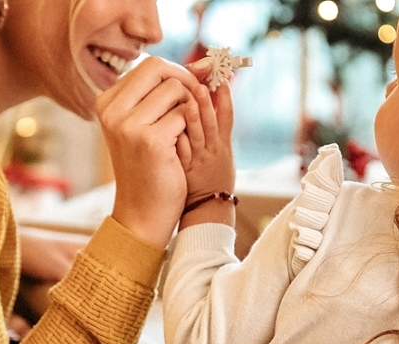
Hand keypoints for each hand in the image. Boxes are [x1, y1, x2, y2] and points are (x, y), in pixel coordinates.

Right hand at [97, 56, 205, 246]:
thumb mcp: (146, 124)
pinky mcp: (149, 139)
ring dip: (189, 106)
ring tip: (182, 132)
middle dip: (186, 80)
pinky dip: (190, 127)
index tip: (196, 83)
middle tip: (197, 101)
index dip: (178, 71)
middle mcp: (111, 110)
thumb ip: (162, 93)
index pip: (148, 64)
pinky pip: (185, 113)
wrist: (143, 212)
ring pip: (176, 89)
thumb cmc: (149, 167)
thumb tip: (202, 65)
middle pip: (160, 68)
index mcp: (106, 102)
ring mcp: (127, 124)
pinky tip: (180, 148)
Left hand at [178, 59, 236, 228]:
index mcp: (222, 143)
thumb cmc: (208, 176)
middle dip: (211, 100)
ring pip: (200, 134)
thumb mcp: (216, 150)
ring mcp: (200, 160)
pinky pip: (183, 152)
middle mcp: (213, 150)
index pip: (226, 115)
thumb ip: (212, 124)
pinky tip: (173, 126)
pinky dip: (180, 138)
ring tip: (193, 96)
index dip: (224, 96)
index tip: (221, 77)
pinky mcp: (186, 171)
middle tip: (207, 81)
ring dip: (197, 114)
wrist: (205, 210)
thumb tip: (204, 94)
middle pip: (214, 120)